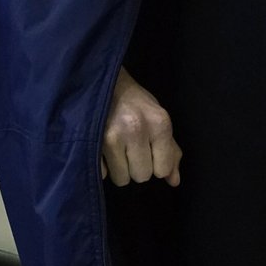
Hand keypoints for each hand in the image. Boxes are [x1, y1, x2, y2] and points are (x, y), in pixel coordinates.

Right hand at [101, 66, 182, 186]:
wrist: (106, 84)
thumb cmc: (136, 103)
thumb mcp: (159, 119)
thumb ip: (170, 150)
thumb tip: (174, 181)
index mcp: (159, 123)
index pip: (162, 169)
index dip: (156, 163)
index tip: (149, 149)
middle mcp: (136, 129)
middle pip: (142, 176)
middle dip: (137, 166)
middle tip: (131, 147)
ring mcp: (111, 136)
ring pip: (122, 179)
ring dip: (120, 168)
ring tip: (117, 147)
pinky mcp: (91, 143)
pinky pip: (103, 174)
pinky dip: (103, 166)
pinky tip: (103, 149)